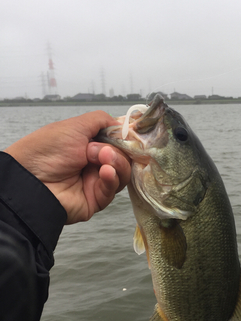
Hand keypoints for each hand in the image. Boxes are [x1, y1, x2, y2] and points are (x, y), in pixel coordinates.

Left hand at [5, 111, 130, 223]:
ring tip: (104, 159)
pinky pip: (112, 190)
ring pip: (122, 174)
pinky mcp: (96, 200)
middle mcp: (94, 164)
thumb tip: (122, 124)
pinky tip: (105, 172)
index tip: (130, 136)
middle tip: (102, 151)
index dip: (125, 139)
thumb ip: (101, 120)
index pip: (118, 142)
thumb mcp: (75, 126)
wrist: (31, 180)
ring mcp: (96, 182)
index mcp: (89, 145)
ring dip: (117, 163)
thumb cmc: (46, 150)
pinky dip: (112, 178)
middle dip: (117, 152)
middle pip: (124, 158)